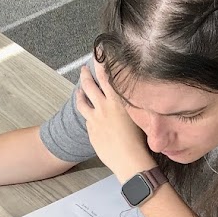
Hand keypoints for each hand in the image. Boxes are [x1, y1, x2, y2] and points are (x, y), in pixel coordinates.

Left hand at [75, 60, 154, 180]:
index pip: (106, 77)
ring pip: (81, 102)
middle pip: (89, 86)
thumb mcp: (139, 116)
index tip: (97, 56)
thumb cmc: (139, 140)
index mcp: (117, 101)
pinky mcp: (91, 132)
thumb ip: (132, 105)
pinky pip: (87, 120)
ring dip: (79, 93)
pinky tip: (90, 115)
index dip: (100, 65)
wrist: (130, 160)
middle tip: (84, 69)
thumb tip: (132, 99)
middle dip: (85, 75)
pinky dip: (87, 114)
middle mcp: (104, 108)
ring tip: (78, 90)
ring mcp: (95, 120)